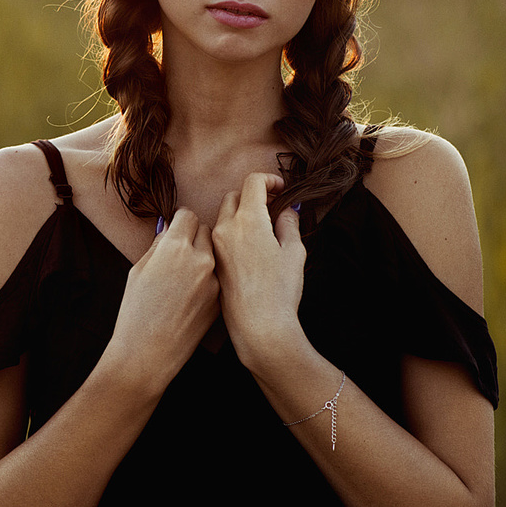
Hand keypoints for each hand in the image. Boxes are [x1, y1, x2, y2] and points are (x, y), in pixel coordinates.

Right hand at [100, 208, 219, 390]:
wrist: (148, 353)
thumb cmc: (135, 312)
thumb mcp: (138, 270)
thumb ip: (158, 245)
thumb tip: (170, 228)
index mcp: (175, 247)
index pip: (188, 215)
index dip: (180, 221)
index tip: (176, 227)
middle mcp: (200, 259)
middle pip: (205, 230)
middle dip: (193, 236)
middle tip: (179, 252)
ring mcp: (214, 280)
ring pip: (214, 254)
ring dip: (202, 257)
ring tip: (184, 277)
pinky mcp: (220, 299)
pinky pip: (216, 277)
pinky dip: (207, 280)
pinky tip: (190, 296)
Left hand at [211, 172, 308, 369]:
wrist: (259, 326)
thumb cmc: (280, 290)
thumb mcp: (294, 252)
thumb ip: (289, 224)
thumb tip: (285, 211)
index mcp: (248, 220)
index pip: (252, 182)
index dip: (269, 180)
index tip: (280, 188)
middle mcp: (226, 228)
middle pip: (234, 196)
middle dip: (252, 196)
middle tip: (271, 207)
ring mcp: (215, 247)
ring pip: (223, 217)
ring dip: (240, 215)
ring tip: (261, 230)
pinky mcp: (212, 263)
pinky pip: (219, 238)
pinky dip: (232, 233)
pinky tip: (249, 250)